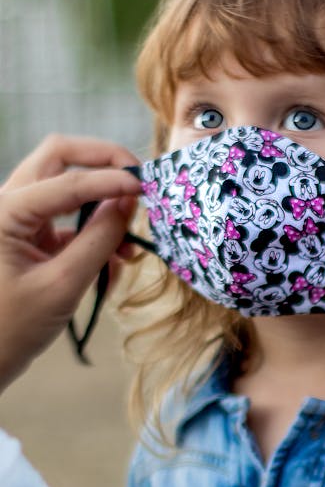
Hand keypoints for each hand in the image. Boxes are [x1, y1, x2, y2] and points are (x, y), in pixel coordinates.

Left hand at [0, 134, 140, 390]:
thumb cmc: (12, 328)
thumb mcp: (63, 285)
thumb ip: (98, 240)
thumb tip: (128, 202)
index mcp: (5, 211)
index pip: (67, 180)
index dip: (111, 179)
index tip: (148, 187)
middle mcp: (8, 204)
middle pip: (59, 159)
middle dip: (103, 163)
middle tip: (140, 178)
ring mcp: (18, 219)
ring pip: (65, 187)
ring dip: (102, 204)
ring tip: (129, 245)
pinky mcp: (30, 237)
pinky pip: (68, 221)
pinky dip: (94, 234)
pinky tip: (114, 264)